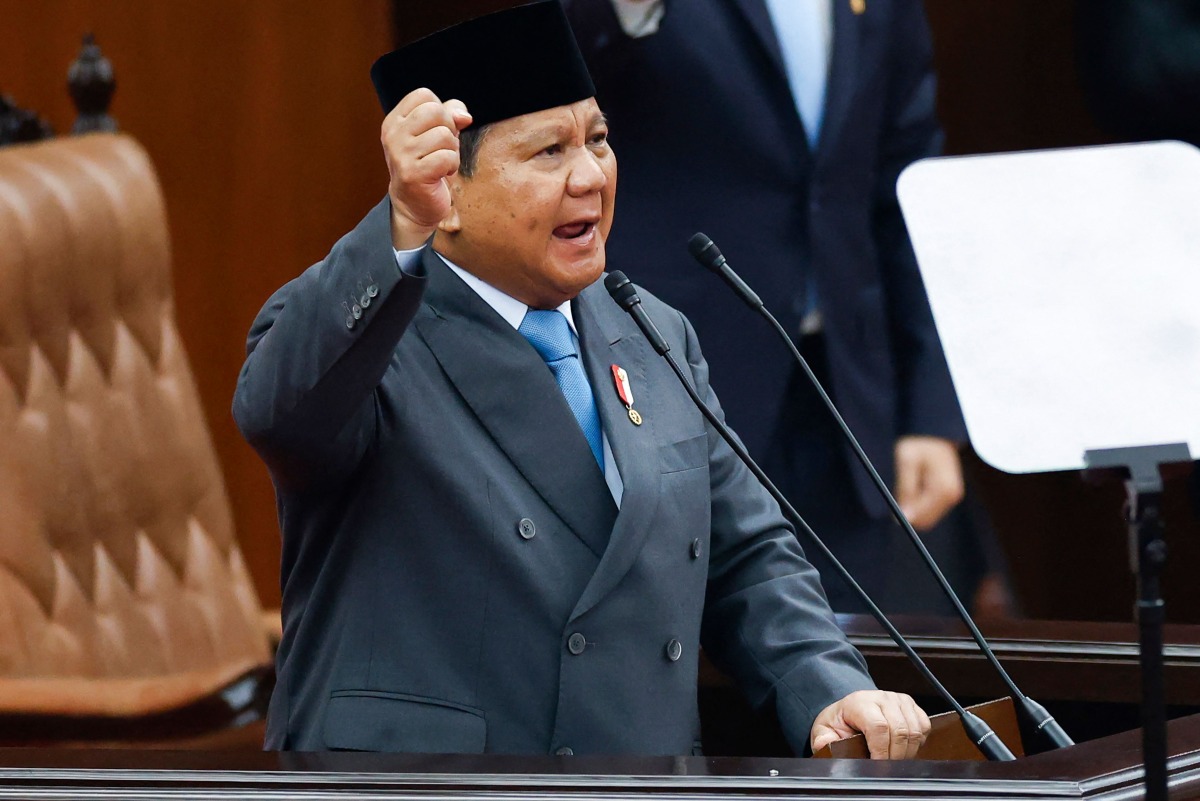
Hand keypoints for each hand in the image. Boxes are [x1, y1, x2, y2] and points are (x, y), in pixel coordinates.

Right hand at [381, 87, 472, 249]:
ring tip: (440, 163)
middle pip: (435, 111)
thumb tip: (464, 116)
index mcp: (395, 121)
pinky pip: (447, 157)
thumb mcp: (438, 133)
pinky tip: (441, 174)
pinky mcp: (413, 174)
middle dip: (449, 129)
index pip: (424, 95)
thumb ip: (450, 114)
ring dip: (452, 151)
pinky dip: (452, 165)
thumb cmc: (429, 164)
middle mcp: (393, 135)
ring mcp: (400, 154)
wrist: (416, 205)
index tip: (435, 131)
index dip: (440, 111)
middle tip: (441, 148)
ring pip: (445, 135)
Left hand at [810, 690, 930, 758]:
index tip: (878, 765)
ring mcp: (899, 700)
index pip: (878, 727)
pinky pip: (924, 726)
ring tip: (894, 759)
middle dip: (895, 755)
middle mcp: (882, 697)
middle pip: (900, 731)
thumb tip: (824, 745)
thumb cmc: (840, 722)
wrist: (850, 710)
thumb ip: (824, 739)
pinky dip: (918, 742)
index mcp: (859, 702)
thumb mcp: (825, 730)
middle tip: (887, 767)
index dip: (881, 751)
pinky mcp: (912, 705)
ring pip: (915, 730)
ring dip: (907, 751)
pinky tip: (903, 747)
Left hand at [894, 436, 963, 530]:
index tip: (893, 500)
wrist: (934, 435)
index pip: (921, 518)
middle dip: (909, 511)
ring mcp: (952, 497)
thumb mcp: (906, 463)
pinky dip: (918, 501)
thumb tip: (903, 516)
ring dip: (913, 505)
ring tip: (911, 480)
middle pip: (925, 521)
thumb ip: (905, 490)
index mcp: (944, 489)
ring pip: (926, 516)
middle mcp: (952, 496)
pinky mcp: (948, 496)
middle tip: (901, 489)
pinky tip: (917, 482)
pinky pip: (929, 508)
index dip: (904, 514)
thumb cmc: (919, 445)